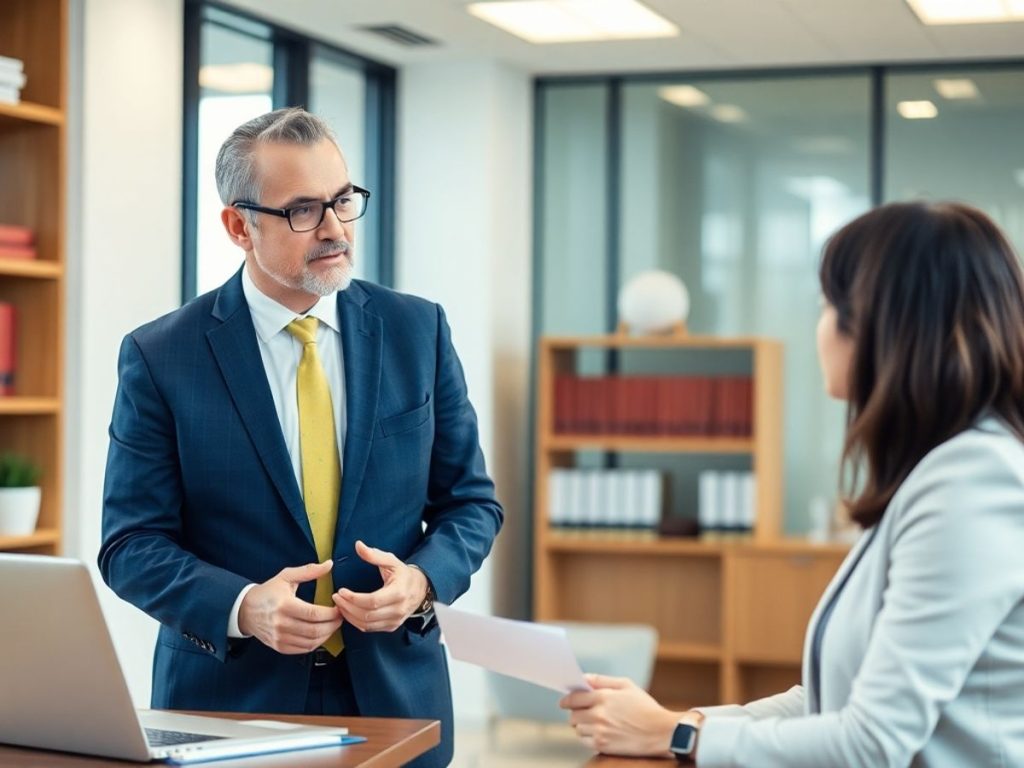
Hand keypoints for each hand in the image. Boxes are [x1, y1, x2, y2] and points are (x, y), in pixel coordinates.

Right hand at [238, 560, 342, 653]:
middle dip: (333, 625)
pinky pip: (303, 650)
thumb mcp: (286, 577)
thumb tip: (329, 564)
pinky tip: (321, 634)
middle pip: (315, 630)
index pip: (314, 614)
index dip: (331, 613)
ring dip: (327, 635)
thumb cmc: (268, 591)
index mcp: (285, 605)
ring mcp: (279, 638)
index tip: (339, 608)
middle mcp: (281, 624)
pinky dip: (316, 643)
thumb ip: (309, 571)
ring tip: (333, 625)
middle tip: (340, 618)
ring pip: (311, 642)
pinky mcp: (279, 647)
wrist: (245, 610)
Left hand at [332, 540, 428, 631]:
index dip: (354, 598)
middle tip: (336, 597)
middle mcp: (398, 609)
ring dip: (349, 616)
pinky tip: (349, 612)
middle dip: (348, 607)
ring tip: (339, 605)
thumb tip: (358, 545)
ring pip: (366, 624)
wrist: (420, 588)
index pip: (372, 601)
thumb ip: (374, 555)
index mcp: (398, 592)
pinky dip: (356, 622)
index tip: (341, 591)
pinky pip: (370, 628)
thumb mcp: (391, 561)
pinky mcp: (391, 626)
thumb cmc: (403, 574)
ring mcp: (395, 620)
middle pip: (367, 614)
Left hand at [559, 673, 684, 756]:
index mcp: (603, 697)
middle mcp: (598, 714)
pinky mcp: (603, 746)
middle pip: (573, 715)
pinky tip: (599, 733)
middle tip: (583, 712)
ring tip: (594, 723)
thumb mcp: (627, 686)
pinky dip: (588, 737)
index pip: (574, 698)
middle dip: (576, 712)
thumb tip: (584, 678)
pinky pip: (585, 741)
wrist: (661, 732)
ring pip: (578, 728)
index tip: (564, 701)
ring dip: (582, 725)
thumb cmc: (645, 707)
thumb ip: (603, 680)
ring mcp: (600, 731)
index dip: (566, 699)